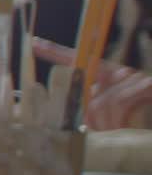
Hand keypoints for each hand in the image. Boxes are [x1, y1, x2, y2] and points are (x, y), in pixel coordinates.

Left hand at [33, 38, 151, 129]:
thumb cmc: (137, 121)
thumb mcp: (108, 115)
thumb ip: (89, 109)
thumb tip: (67, 115)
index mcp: (105, 75)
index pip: (76, 59)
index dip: (54, 51)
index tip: (34, 43)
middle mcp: (117, 71)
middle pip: (85, 85)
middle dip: (84, 112)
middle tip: (92, 129)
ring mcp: (133, 76)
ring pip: (101, 100)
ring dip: (104, 122)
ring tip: (112, 132)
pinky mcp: (147, 85)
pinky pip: (119, 103)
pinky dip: (117, 120)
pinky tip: (122, 128)